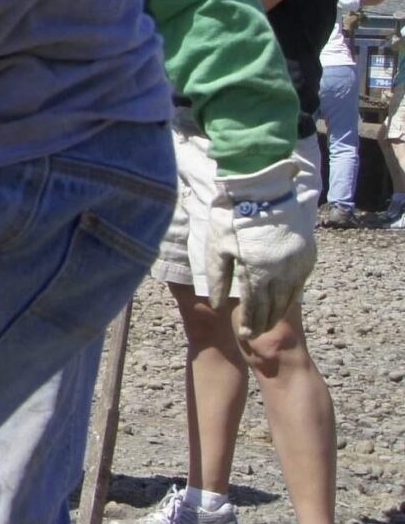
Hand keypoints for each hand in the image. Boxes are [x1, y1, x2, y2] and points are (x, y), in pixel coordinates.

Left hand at [202, 154, 316, 340]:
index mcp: (257, 271)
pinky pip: (301, 280)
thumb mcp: (216, 247)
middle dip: (264, 321)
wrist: (261, 189)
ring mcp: (298, 262)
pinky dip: (292, 293)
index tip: (246, 335)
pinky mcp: (308, 253)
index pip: (255, 306)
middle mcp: (281, 271)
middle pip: (274, 306)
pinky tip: (285, 299)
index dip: (251, 322)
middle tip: (256, 334)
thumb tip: (217, 304)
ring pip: (290, 296)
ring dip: (279, 311)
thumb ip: (217, 278)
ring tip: (269, 322)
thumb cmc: (231, 217)